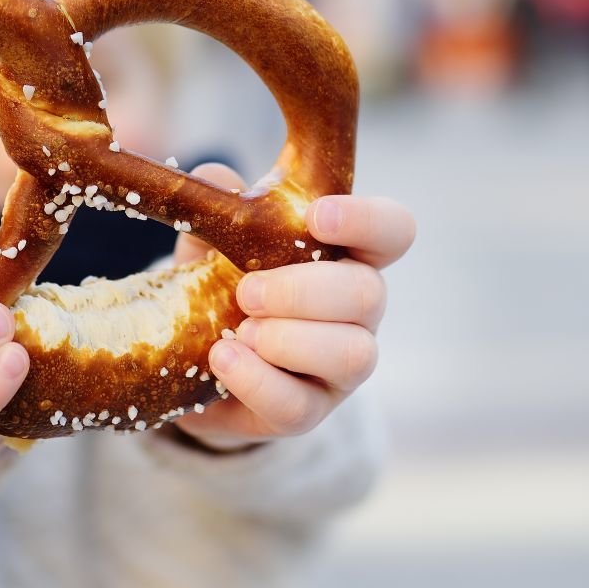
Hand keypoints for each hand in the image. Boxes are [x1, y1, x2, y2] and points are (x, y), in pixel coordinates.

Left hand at [169, 164, 414, 452]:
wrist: (195, 361)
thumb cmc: (223, 283)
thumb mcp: (215, 239)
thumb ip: (219, 209)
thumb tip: (213, 177)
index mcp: (348, 255)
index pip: (393, 230)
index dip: (368, 221)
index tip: (317, 217)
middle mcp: (359, 311)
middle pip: (370, 294)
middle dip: (304, 290)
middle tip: (247, 290)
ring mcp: (341, 367)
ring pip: (353, 354)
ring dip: (290, 339)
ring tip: (238, 330)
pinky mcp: (309, 411)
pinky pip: (299, 405)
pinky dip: (257, 379)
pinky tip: (223, 357)